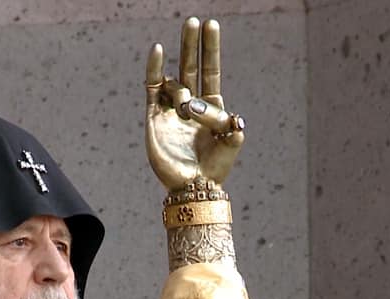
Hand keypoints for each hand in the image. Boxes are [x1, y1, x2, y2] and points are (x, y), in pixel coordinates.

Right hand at [145, 17, 244, 190]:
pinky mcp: (155, 118)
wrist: (192, 187)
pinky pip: (153, 89)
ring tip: (186, 109)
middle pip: (190, 66)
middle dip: (191, 44)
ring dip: (181, 86)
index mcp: (211, 107)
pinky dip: (154, 70)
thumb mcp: (231, 145)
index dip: (210, 49)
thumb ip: (235, 129)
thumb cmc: (214, 169)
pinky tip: (157, 51)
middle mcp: (191, 104)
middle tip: (192, 20)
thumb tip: (236, 119)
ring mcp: (171, 110)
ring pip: (174, 82)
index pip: (210, 70)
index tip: (210, 24)